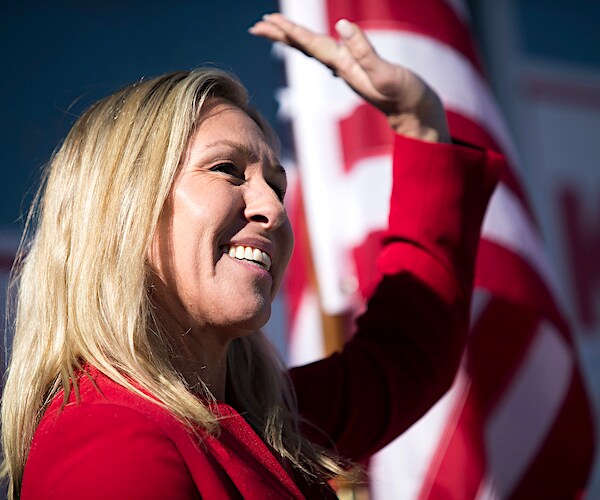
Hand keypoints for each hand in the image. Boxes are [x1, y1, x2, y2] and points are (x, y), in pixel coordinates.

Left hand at [249, 13, 449, 142]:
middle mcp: (341, 66)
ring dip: (294, 39)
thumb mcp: (385, 73)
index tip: (265, 23)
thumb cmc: (404, 95)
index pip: (310, 44)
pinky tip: (312, 43)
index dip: (288, 31)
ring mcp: (348, 68)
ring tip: (276, 29)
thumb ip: (364, 52)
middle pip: (304, 47)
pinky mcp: (357, 69)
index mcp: (344, 64)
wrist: (415, 113)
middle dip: (281, 35)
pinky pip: (329, 52)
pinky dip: (315, 44)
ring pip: (314, 49)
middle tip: (256, 26)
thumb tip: (342, 26)